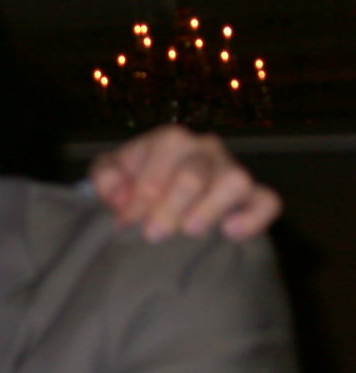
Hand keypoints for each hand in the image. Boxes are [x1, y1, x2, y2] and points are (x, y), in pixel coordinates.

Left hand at [89, 125, 280, 241]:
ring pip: (234, 182)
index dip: (140, 199)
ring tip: (189, 231)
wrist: (154, 191)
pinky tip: (230, 233)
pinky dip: (253, 218)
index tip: (126, 222)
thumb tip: (120, 196)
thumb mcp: (108, 173)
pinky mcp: (253, 193)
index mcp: (170, 139)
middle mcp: (204, 147)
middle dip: (169, 209)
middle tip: (153, 233)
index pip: (158, 168)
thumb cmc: (131, 179)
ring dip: (209, 210)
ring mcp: (231, 168)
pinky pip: (267, 201)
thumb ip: (106, 177)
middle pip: (193, 176)